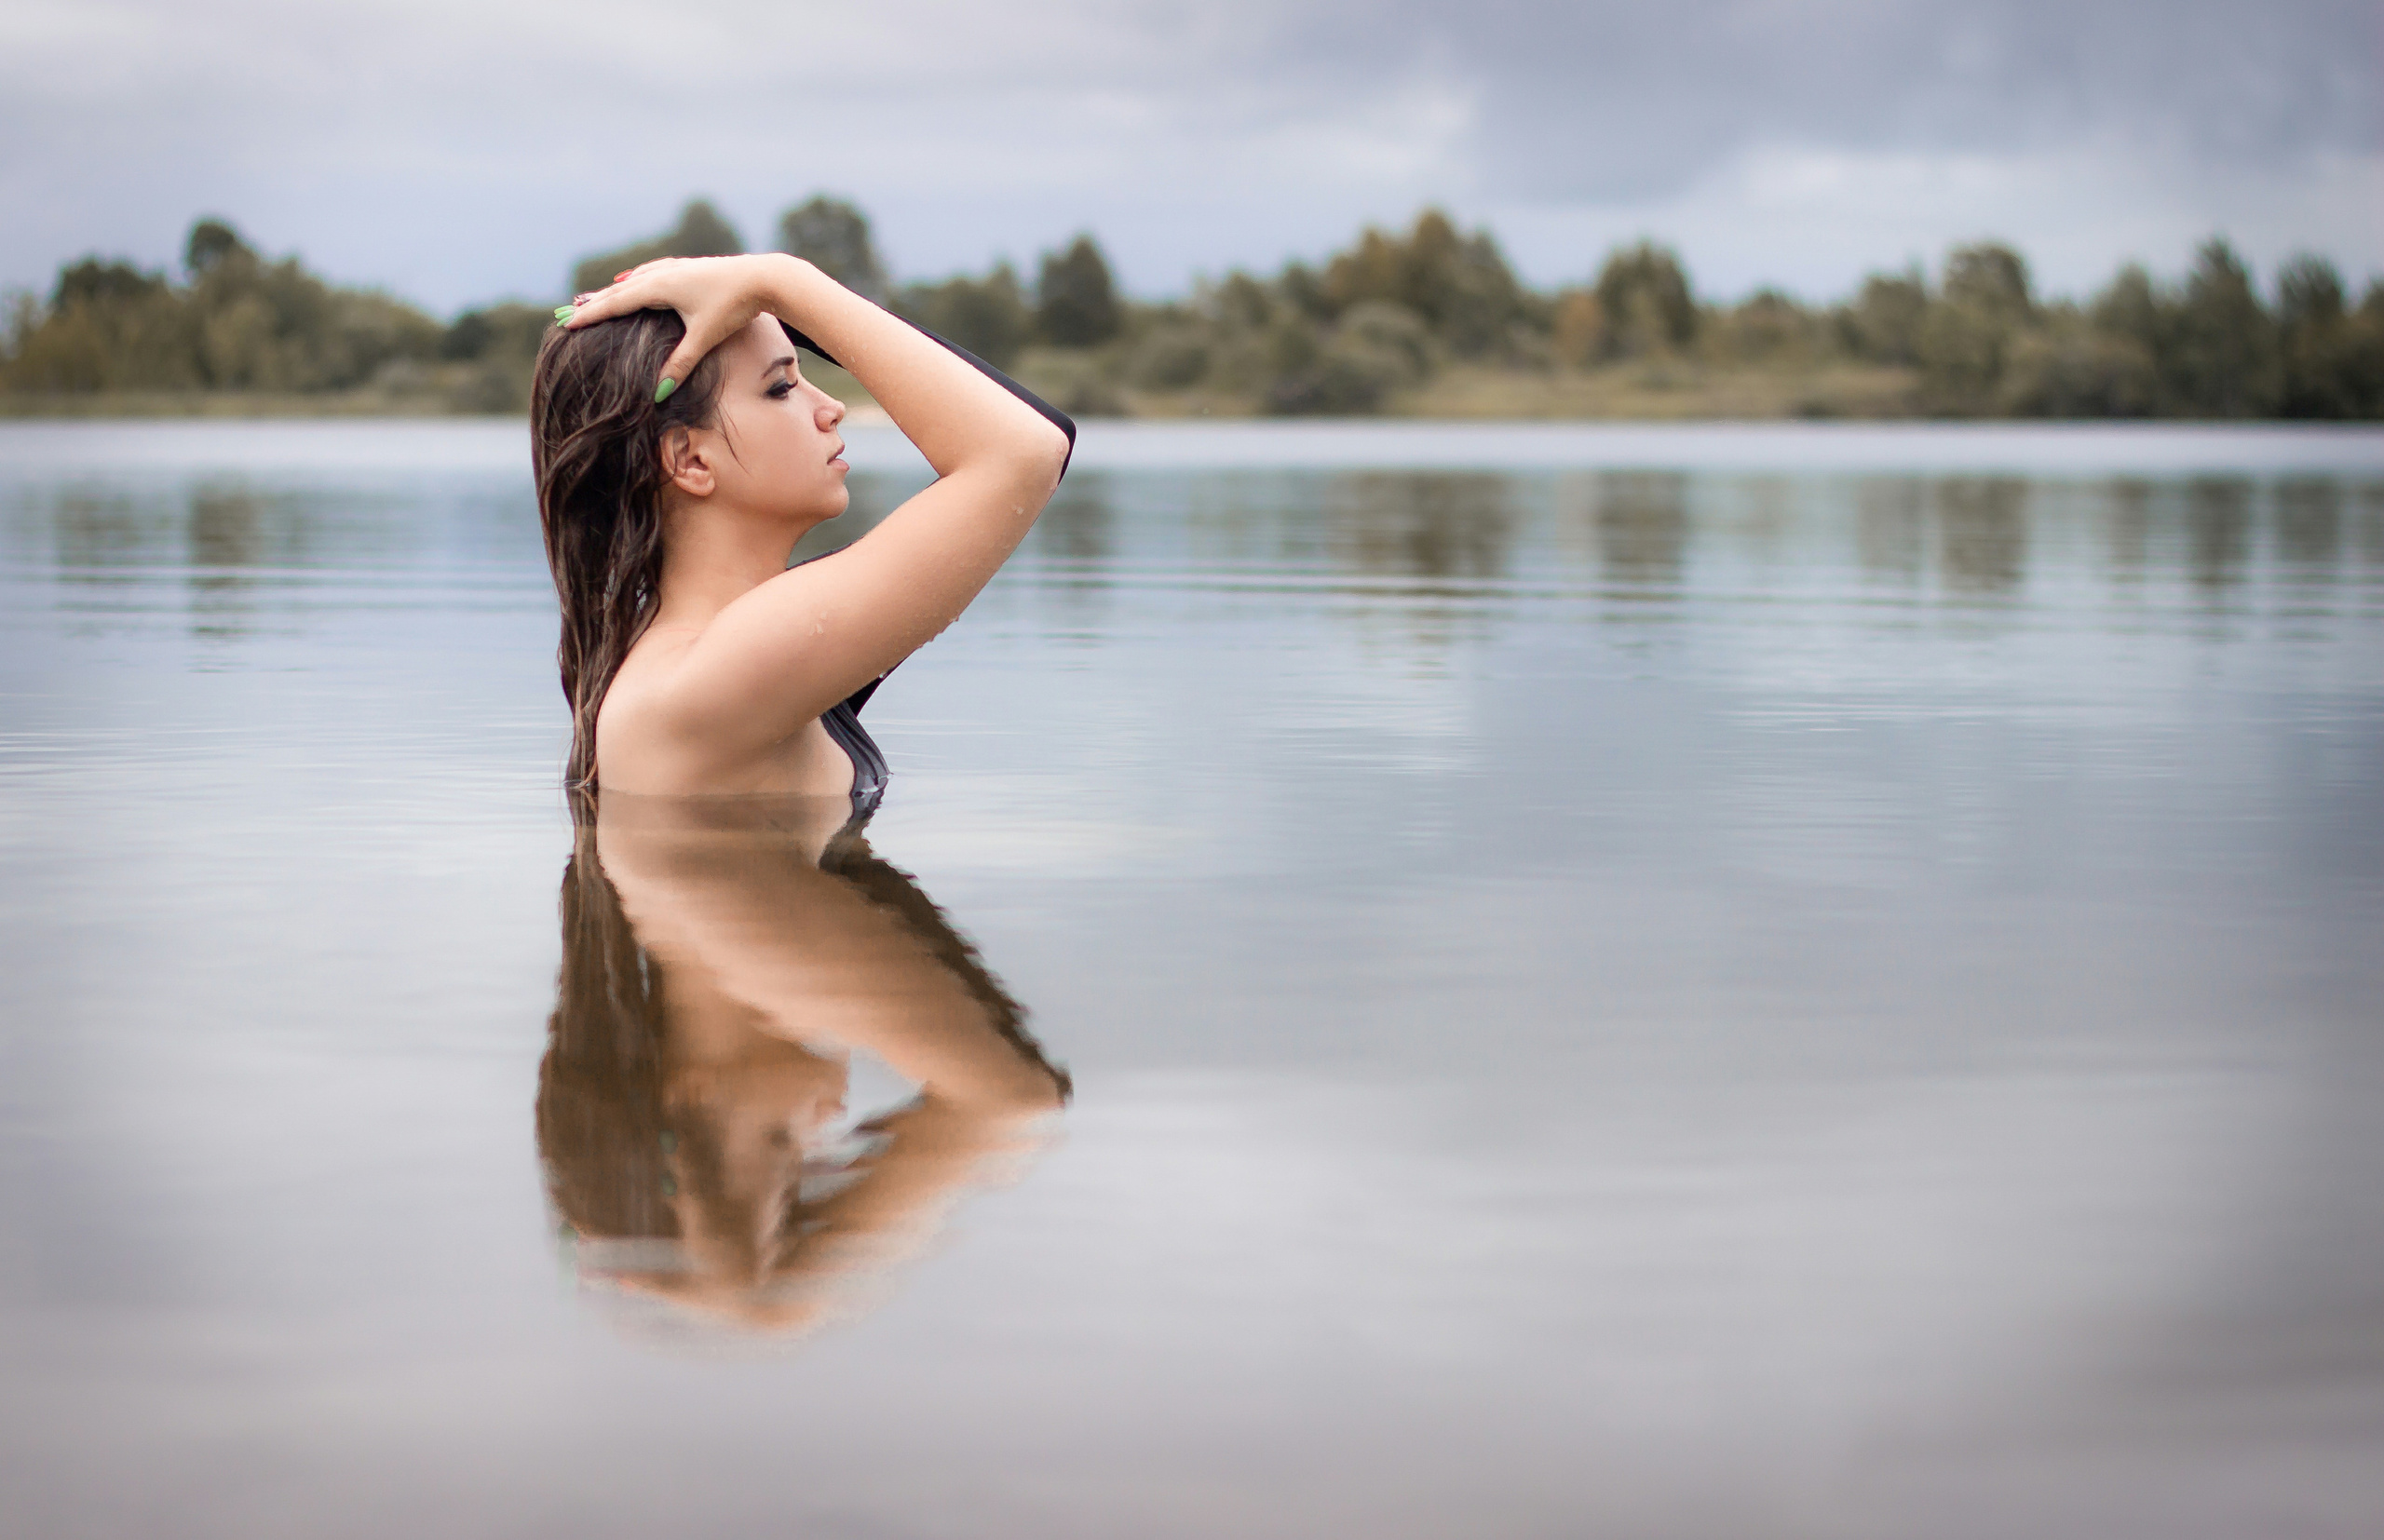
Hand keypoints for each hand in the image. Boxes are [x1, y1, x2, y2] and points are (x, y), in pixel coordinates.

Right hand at [563, 253, 807, 399]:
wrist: (764, 278)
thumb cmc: (734, 306)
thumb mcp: (704, 338)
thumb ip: (680, 365)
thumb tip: (658, 394)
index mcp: (659, 287)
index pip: (615, 303)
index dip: (590, 314)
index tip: (567, 323)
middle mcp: (662, 274)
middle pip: (619, 290)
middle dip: (594, 303)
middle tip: (567, 313)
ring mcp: (676, 269)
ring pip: (635, 280)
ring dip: (613, 290)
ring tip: (596, 298)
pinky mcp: (689, 269)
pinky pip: (653, 273)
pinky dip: (637, 279)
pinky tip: (636, 279)